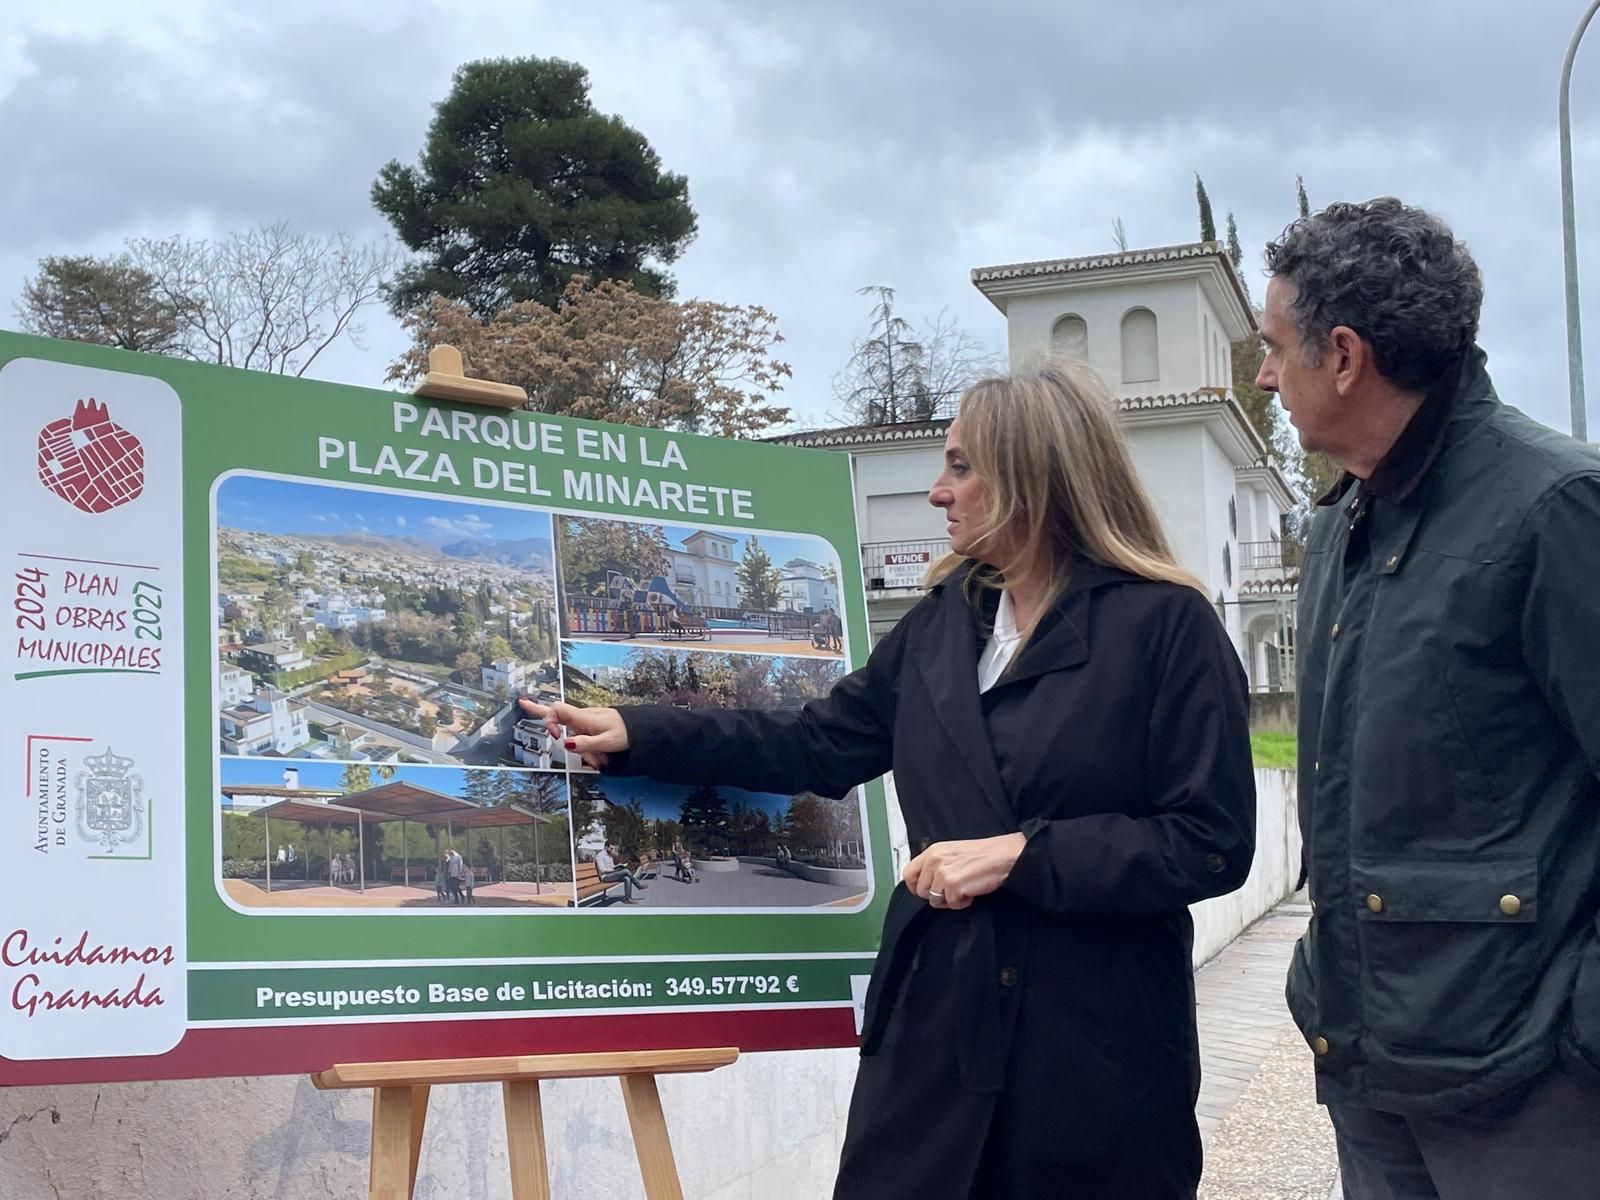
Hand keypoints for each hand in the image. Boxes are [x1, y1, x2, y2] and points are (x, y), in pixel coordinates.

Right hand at [517, 698, 628, 769]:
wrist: (641, 729)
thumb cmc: (626, 733)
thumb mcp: (606, 742)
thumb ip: (585, 744)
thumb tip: (565, 744)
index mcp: (584, 718)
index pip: (558, 710)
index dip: (550, 720)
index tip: (554, 735)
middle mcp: (583, 718)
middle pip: (559, 718)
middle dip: (546, 719)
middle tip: (522, 702)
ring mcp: (587, 722)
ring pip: (575, 738)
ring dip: (585, 752)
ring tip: (602, 761)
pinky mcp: (592, 728)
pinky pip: (584, 740)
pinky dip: (590, 751)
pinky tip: (602, 759)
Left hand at [903, 833, 1026, 910]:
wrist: (1004, 856)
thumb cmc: (983, 855)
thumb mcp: (952, 853)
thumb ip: (936, 864)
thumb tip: (925, 882)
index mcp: (933, 852)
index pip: (908, 874)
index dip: (915, 887)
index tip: (927, 891)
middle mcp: (934, 861)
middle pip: (921, 891)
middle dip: (936, 895)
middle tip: (953, 890)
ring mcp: (943, 874)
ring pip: (934, 901)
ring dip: (950, 900)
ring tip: (964, 888)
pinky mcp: (954, 886)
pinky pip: (951, 905)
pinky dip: (962, 903)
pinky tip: (971, 892)